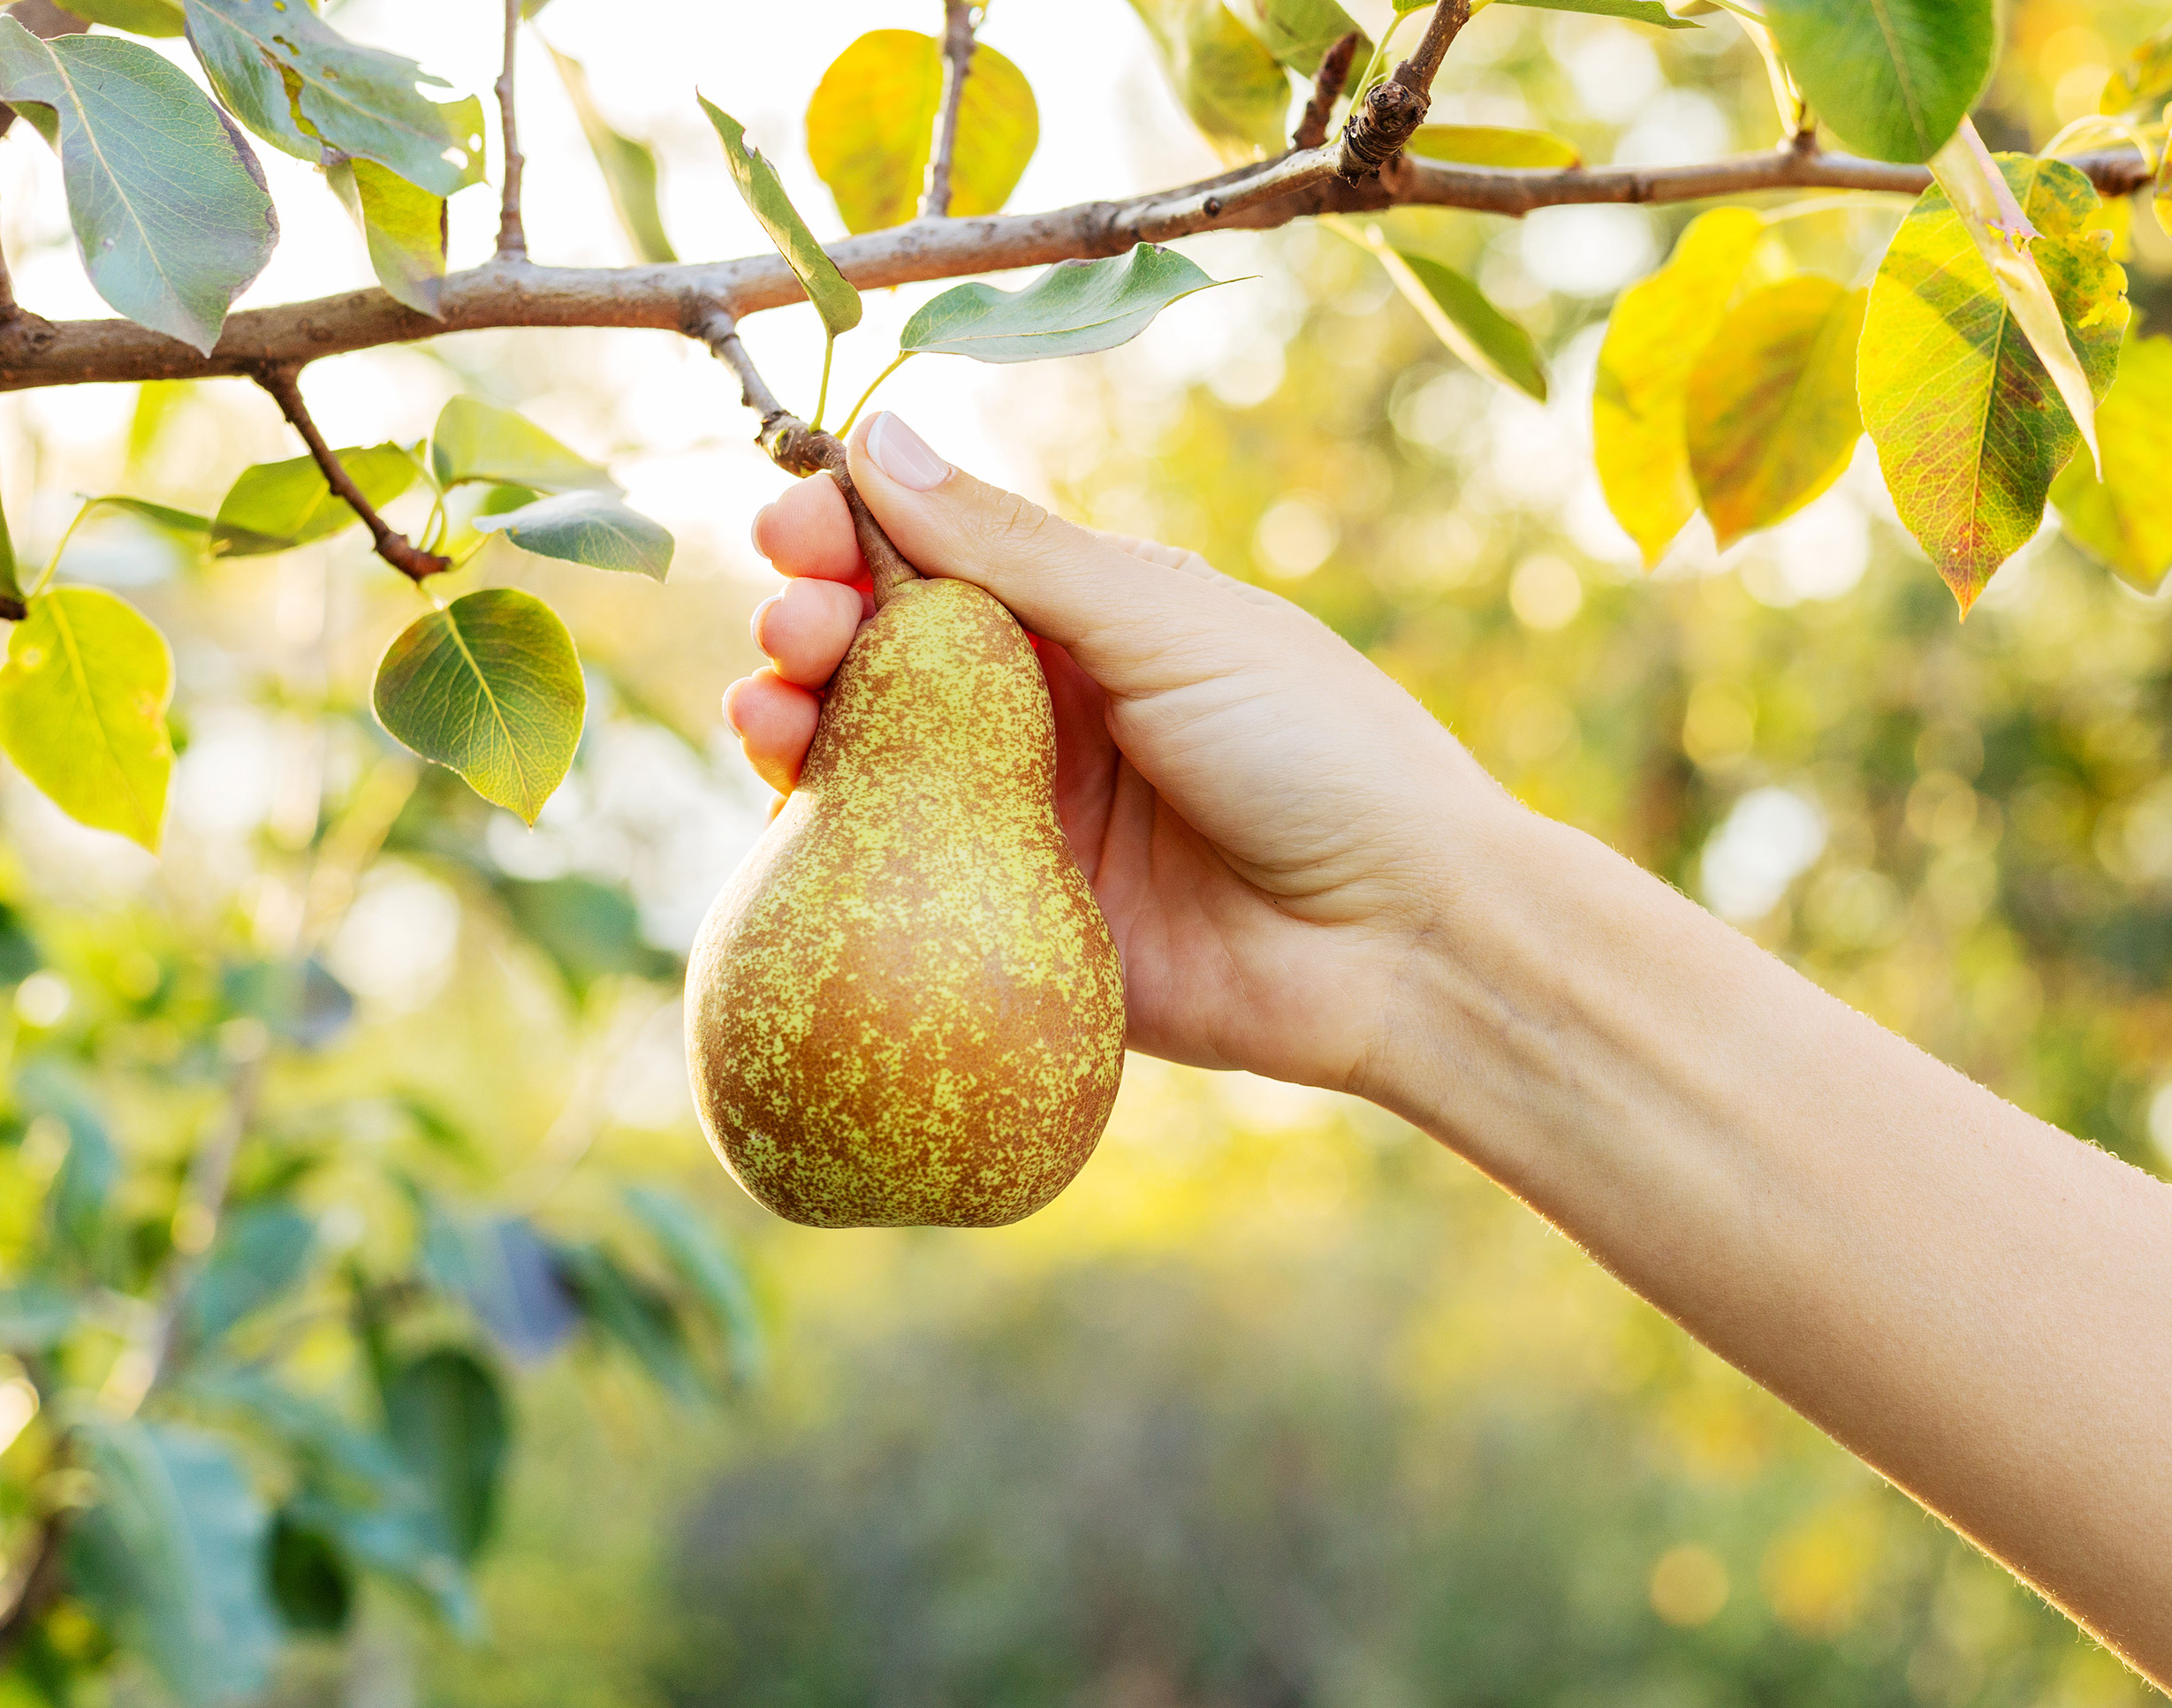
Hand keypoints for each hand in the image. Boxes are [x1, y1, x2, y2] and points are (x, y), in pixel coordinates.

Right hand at [726, 412, 1514, 1093]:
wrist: (1401, 939)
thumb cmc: (1319, 753)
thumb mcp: (1168, 626)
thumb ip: (1017, 550)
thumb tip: (879, 439)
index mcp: (1093, 617)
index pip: (938, 553)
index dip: (854, 529)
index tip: (793, 521)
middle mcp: (1046, 709)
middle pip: (883, 650)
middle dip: (813, 619)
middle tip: (791, 621)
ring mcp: (1022, 816)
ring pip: (869, 755)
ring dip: (794, 715)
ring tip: (770, 703)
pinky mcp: (1010, 919)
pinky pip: (892, 874)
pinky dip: (825, 832)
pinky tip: (786, 797)